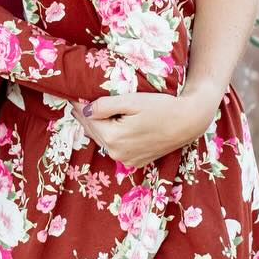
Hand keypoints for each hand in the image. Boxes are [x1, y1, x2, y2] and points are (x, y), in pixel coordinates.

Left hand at [70, 91, 218, 170]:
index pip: (88, 120)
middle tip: (75, 103)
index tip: (71, 97)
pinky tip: (109, 126)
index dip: (79, 107)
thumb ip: (105, 105)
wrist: (188, 121)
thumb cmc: (161, 107)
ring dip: (96, 128)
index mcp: (114, 138)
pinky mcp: (137, 162)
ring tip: (87, 113)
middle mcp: (118, 154)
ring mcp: (127, 160)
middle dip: (84, 118)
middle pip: (94, 132)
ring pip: (103, 141)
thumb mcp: (131, 101)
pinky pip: (116, 148)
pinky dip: (110, 137)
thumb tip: (85, 109)